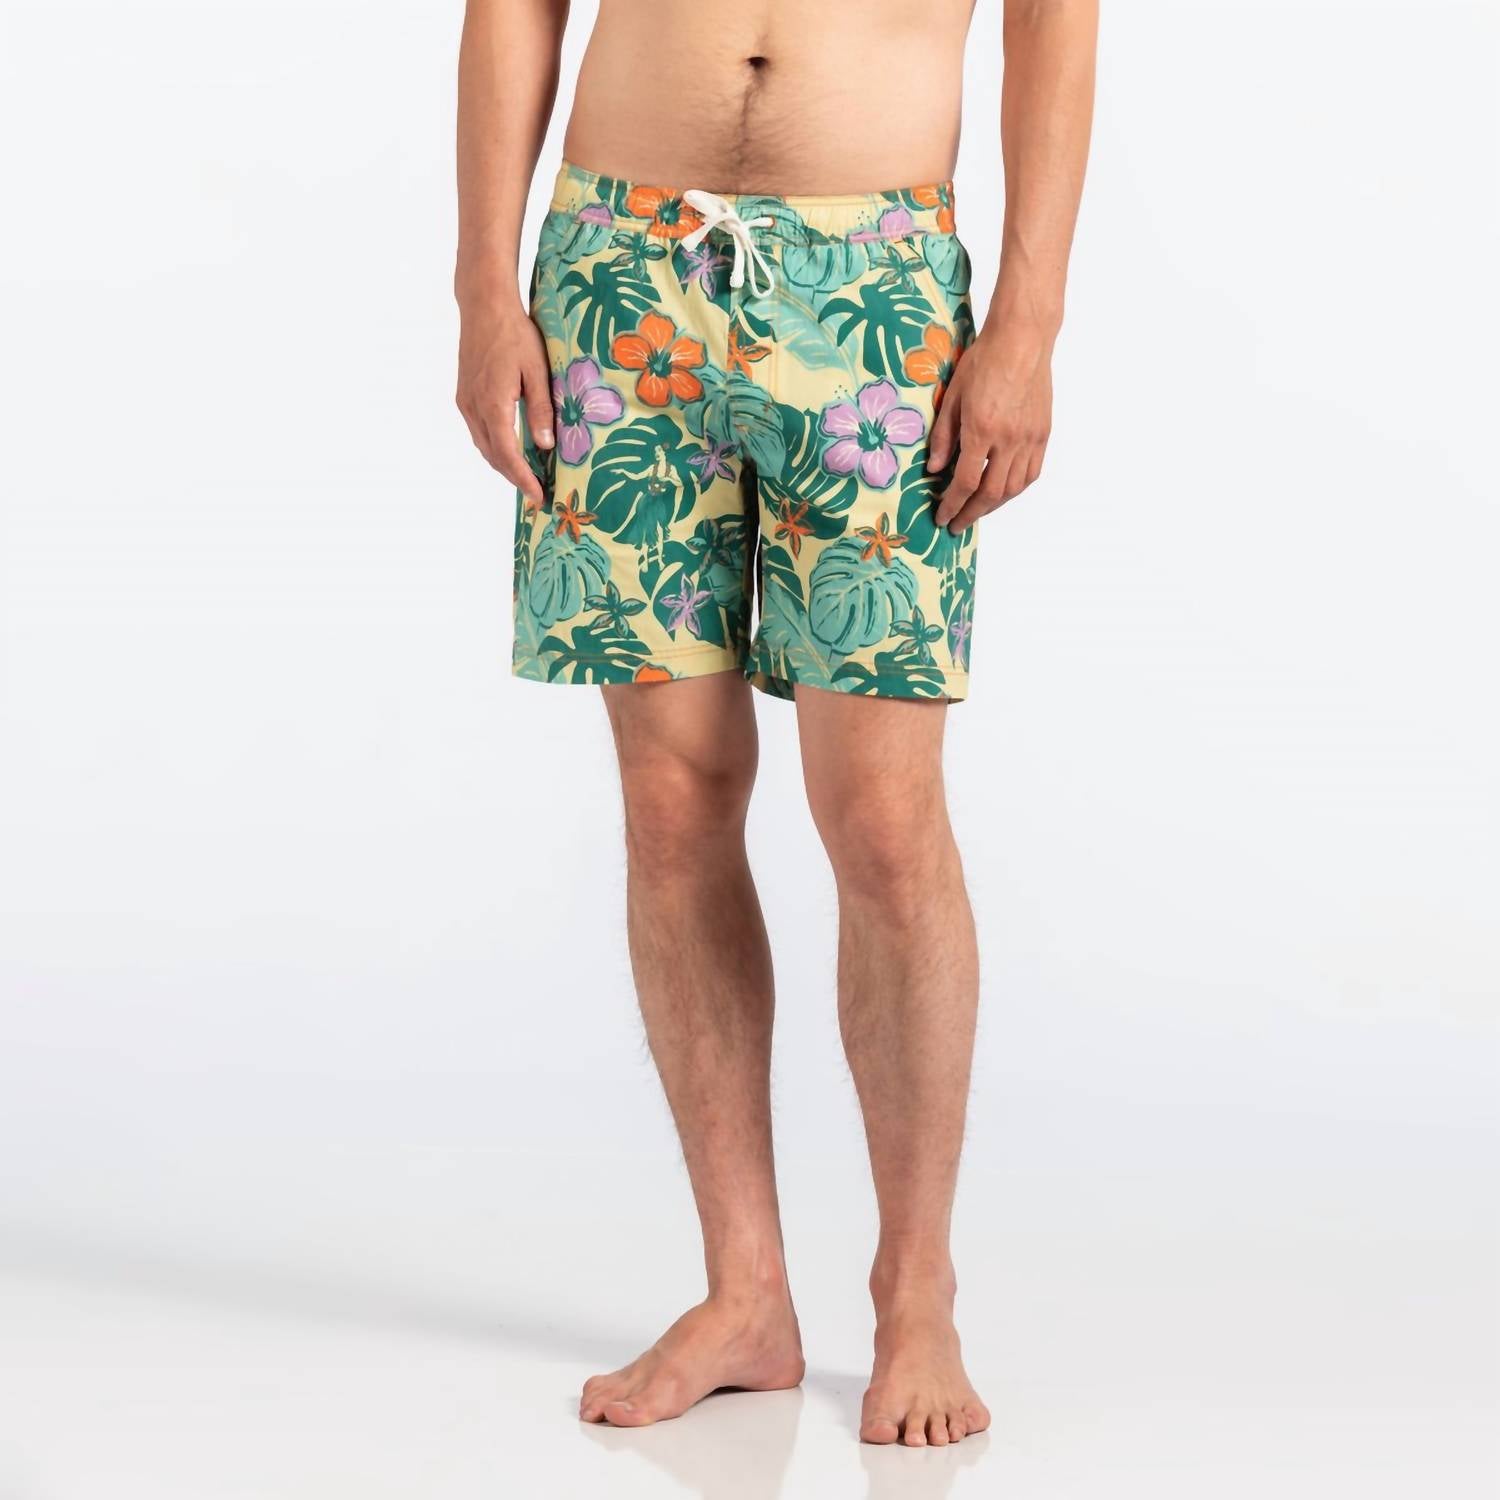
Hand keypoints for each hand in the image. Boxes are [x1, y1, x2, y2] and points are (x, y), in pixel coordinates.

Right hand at [455, 288, 553, 505]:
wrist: (483, 305)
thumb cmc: (514, 333)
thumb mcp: (537, 370)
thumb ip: (541, 409)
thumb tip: (546, 445)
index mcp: (492, 404)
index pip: (507, 454)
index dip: (523, 479)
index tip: (538, 496)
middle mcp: (473, 407)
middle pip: (493, 455)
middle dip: (514, 478)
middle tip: (537, 493)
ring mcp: (465, 402)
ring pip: (483, 445)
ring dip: (503, 464)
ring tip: (526, 477)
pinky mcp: (464, 395)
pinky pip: (479, 432)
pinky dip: (494, 447)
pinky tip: (510, 450)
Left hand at [926, 315, 1054, 532]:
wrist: (1022, 340)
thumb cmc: (984, 361)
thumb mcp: (952, 397)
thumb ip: (944, 437)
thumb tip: (935, 470)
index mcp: (982, 430)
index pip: (964, 482)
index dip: (951, 505)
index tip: (942, 517)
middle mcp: (1009, 439)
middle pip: (990, 493)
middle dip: (971, 513)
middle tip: (957, 524)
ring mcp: (1029, 438)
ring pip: (1013, 488)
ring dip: (993, 505)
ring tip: (976, 510)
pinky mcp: (1042, 434)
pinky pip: (1031, 473)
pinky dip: (1015, 489)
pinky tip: (1002, 492)